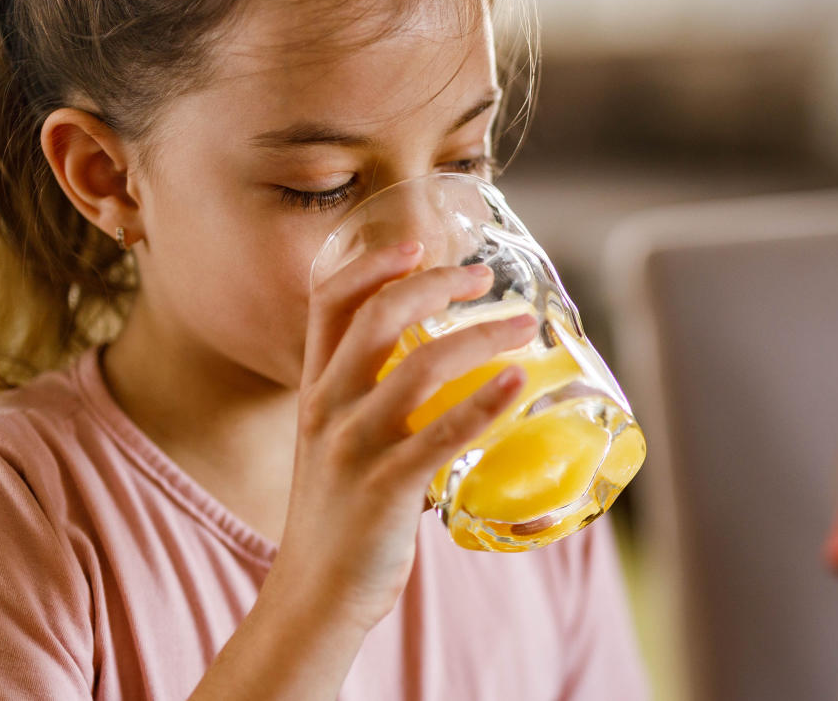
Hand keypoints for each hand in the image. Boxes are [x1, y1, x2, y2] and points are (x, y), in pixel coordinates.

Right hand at [267, 241, 536, 630]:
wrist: (314, 595)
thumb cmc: (338, 514)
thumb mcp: (333, 441)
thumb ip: (366, 398)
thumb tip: (433, 364)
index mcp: (313, 390)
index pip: (327, 303)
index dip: (370, 263)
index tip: (415, 242)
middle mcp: (326, 408)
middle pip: (375, 318)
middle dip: (434, 284)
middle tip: (482, 277)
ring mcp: (353, 447)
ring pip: (419, 367)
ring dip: (479, 337)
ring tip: (524, 327)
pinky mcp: (384, 489)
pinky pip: (440, 435)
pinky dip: (483, 404)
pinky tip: (515, 384)